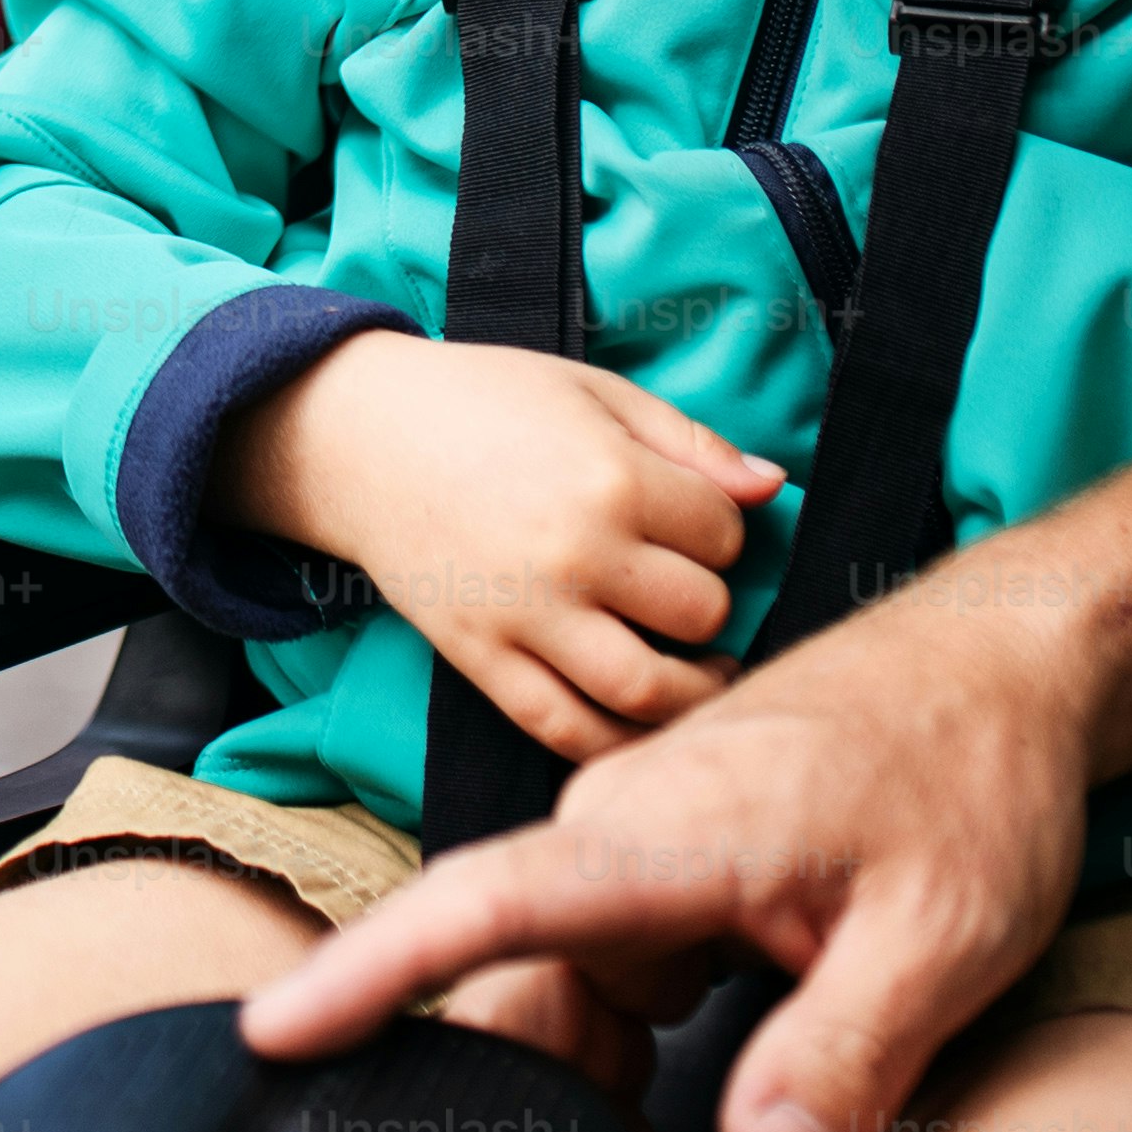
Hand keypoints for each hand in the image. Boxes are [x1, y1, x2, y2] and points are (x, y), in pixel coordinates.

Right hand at [222, 334, 779, 761]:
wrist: (357, 436)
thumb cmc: (482, 400)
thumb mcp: (593, 390)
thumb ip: (690, 441)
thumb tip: (774, 488)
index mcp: (610, 477)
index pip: (724, 534)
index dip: (720, 530)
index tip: (690, 524)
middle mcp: (575, 553)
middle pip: (699, 614)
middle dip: (705, 604)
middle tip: (683, 589)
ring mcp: (524, 615)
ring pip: (647, 689)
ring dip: (689, 692)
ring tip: (695, 673)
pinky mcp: (480, 658)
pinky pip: (564, 728)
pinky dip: (613, 741)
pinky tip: (636, 719)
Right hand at [239, 572, 1101, 1131]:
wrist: (1000, 664)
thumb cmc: (972, 776)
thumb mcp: (940, 937)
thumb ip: (840, 1057)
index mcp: (666, 831)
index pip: (486, 904)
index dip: (374, 972)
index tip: (278, 1028)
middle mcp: (618, 823)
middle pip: (525, 985)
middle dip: (553, 1083)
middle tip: (635, 1116)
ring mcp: (635, 837)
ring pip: (575, 986)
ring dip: (614, 1068)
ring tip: (736, 1087)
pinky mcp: (664, 857)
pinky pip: (616, 966)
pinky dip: (649, 1034)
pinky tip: (729, 1074)